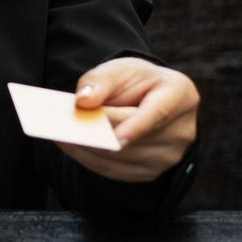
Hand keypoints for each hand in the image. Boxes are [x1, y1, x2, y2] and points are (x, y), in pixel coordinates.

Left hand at [57, 57, 198, 182]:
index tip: (115, 137)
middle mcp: (181, 130)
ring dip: (88, 148)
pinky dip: (89, 159)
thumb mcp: (119, 69)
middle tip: (63, 126)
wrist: (147, 100)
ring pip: (121, 158)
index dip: (136, 127)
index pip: (158, 114)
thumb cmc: (135, 82)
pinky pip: (115, 171)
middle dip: (98, 133)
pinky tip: (70, 145)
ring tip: (60, 133)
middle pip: (134, 139)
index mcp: (180, 95)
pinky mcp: (151, 172)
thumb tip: (83, 101)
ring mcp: (169, 156)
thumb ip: (100, 81)